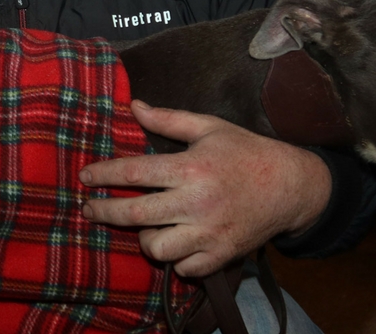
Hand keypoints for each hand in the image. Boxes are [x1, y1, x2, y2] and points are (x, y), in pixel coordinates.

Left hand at [79, 100, 330, 276]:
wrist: (289, 185)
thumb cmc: (245, 151)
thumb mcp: (209, 127)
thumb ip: (168, 119)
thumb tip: (133, 106)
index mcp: (191, 167)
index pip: (134, 173)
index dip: (104, 175)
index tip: (85, 176)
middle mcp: (197, 203)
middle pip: (135, 215)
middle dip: (103, 212)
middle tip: (89, 208)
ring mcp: (209, 234)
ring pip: (156, 249)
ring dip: (144, 237)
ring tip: (145, 225)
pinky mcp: (220, 256)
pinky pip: (182, 268)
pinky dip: (174, 258)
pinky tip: (175, 241)